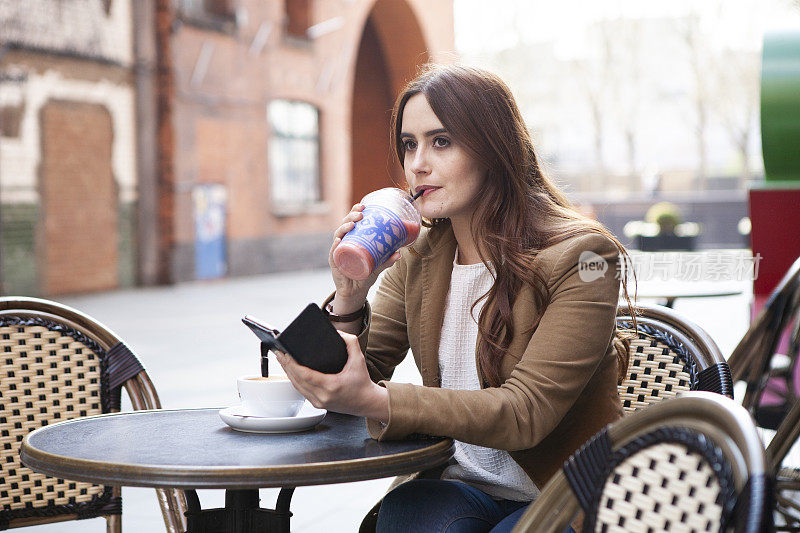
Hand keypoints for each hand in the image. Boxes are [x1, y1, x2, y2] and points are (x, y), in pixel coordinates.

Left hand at [274, 331, 388, 421]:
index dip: (293, 364)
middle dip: (286, 365)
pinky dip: (294, 380)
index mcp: (331, 386)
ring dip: (288, 373)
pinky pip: (301, 391)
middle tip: (279, 352)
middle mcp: (323, 396)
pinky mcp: (318, 404)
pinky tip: (290, 371)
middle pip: (297, 380)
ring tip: (281, 359)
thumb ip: (350, 342)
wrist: (367, 402)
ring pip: (297, 386)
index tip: (285, 354)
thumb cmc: (362, 382)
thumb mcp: (359, 359)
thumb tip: (337, 332)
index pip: (305, 375)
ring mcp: (319, 402)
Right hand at [329, 204, 400, 311]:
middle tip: (360, 214)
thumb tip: (399, 253)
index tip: (363, 206)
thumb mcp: (378, 266)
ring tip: (352, 225)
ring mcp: (338, 251)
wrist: (355, 292)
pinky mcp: (335, 262)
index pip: (352, 221)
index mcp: (353, 239)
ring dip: (344, 228)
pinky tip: (339, 240)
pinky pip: (333, 252)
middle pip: (344, 225)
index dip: (355, 212)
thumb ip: (387, 260)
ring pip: (338, 235)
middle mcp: (344, 242)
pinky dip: (335, 246)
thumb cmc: (364, 274)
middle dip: (350, 217)